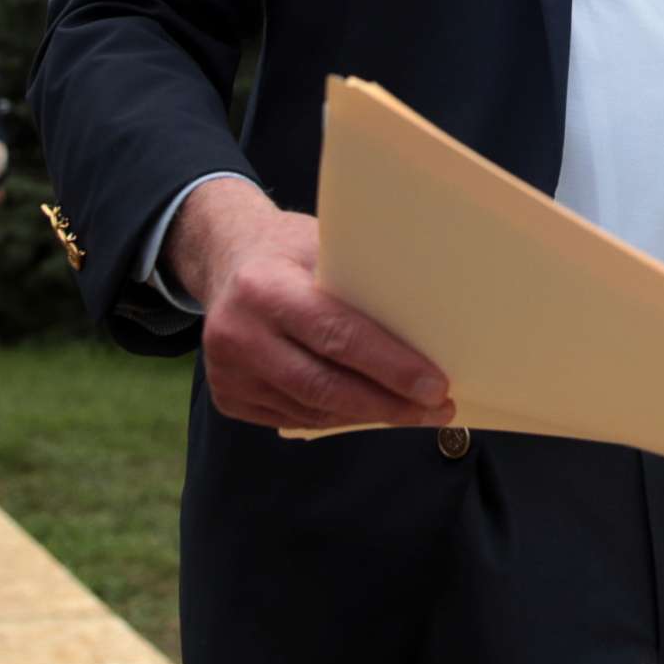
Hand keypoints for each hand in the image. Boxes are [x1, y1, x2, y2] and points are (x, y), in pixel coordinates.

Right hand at [171, 179, 453, 433]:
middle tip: (437, 408)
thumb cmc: (287, 249)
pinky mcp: (226, 396)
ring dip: (368, 415)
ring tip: (414, 411)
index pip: (336, 335)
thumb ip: (361, 281)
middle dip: (388, 403)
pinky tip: (369, 410)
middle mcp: (238, 334)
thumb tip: (430, 320)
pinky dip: (337, 417)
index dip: (390, 366)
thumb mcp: (321, 245)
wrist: (225, 259)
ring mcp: (227, 372)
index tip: (436, 386)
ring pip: (312, 409)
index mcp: (264, 288)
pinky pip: (293, 418)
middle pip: (325, 385)